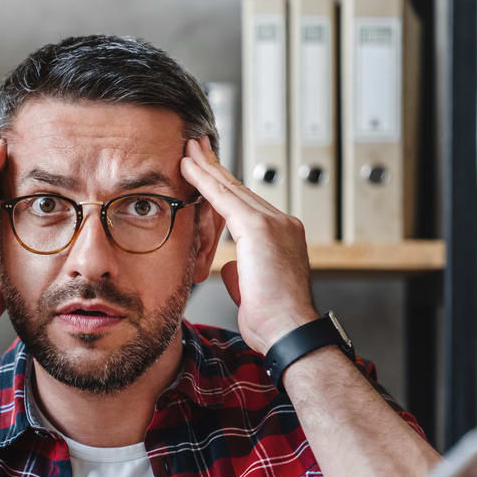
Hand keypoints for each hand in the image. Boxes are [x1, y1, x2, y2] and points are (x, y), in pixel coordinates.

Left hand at [179, 136, 317, 352]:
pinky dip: (205, 181)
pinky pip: (225, 198)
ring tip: (187, 150)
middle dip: (215, 167)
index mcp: (282, 237)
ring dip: (206, 168)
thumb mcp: (253, 289)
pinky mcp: (261, 228)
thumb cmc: (272, 320)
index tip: (208, 173)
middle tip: (196, 146)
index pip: (246, 205)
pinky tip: (189, 167)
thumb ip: (243, 271)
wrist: (288, 330)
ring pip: (232, 188)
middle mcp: (282, 224)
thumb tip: (233, 266)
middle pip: (240, 189)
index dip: (225, 187)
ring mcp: (275, 223)